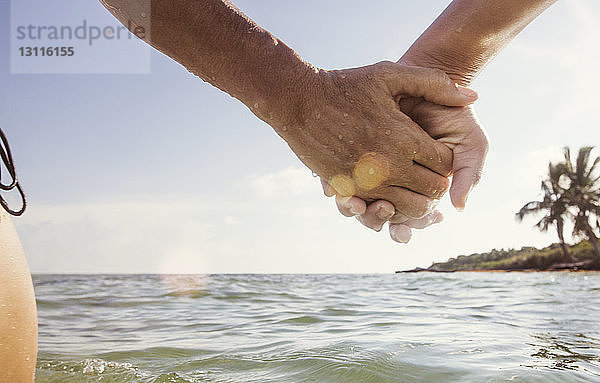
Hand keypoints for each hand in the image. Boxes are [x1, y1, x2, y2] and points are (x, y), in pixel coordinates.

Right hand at [271, 61, 477, 217]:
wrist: (299, 103)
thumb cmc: (346, 86)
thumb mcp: (390, 74)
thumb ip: (434, 83)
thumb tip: (474, 95)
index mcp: (405, 138)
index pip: (445, 165)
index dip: (447, 160)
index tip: (438, 153)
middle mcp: (389, 166)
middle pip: (432, 191)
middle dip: (436, 184)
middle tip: (429, 173)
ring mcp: (367, 182)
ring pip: (409, 208)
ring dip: (416, 201)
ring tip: (413, 187)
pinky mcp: (348, 190)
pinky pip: (378, 208)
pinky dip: (387, 204)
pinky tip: (386, 189)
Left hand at [322, 100, 487, 241]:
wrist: (422, 80)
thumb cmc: (450, 112)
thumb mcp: (469, 139)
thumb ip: (470, 171)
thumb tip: (459, 207)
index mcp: (422, 187)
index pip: (415, 216)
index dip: (415, 224)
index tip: (417, 221)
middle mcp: (395, 185)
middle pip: (383, 218)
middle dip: (381, 221)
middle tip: (384, 215)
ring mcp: (372, 175)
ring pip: (360, 208)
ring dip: (360, 214)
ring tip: (360, 207)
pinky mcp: (352, 163)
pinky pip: (342, 187)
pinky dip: (341, 195)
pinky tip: (341, 192)